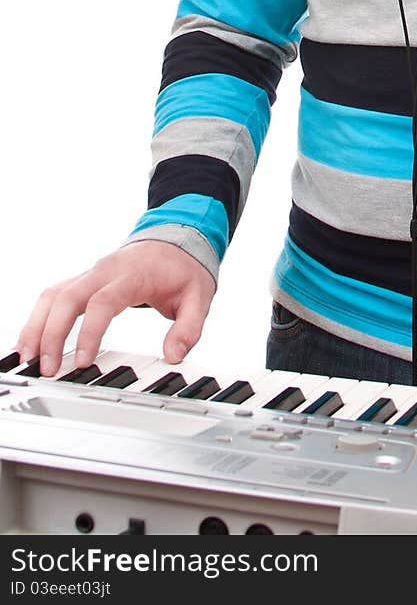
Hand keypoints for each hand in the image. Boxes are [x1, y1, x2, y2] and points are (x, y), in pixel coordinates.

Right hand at [15, 241, 216, 375]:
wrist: (176, 237)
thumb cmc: (183, 268)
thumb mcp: (200, 296)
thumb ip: (189, 327)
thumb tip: (174, 355)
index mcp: (132, 274)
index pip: (103, 301)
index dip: (89, 332)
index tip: (83, 361)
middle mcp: (105, 271)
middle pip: (67, 297)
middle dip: (51, 333)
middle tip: (47, 368)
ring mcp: (91, 274)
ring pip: (53, 295)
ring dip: (37, 325)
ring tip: (27, 358)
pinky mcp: (84, 280)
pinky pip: (54, 296)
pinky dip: (39, 318)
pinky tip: (31, 341)